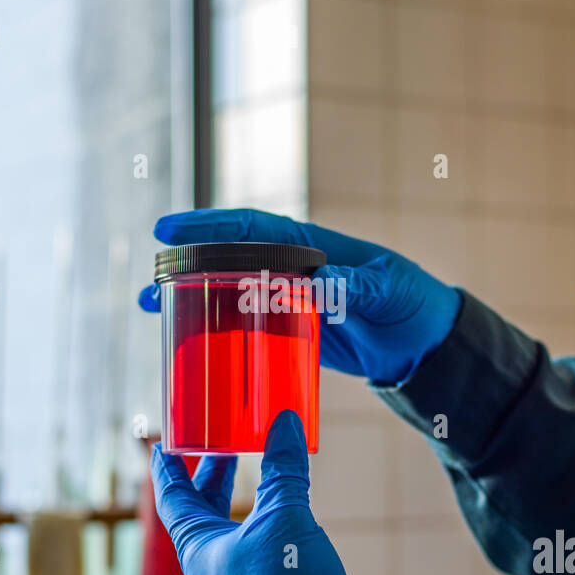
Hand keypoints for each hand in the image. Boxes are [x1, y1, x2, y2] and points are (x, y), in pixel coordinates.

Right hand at [139, 208, 460, 385]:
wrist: (425, 344)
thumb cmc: (411, 304)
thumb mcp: (386, 291)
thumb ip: (353, 286)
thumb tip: (317, 283)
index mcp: (312, 245)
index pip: (251, 228)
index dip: (209, 227)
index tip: (168, 232)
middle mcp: (293, 268)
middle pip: (228, 260)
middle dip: (185, 266)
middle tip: (149, 283)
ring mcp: (288, 300)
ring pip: (229, 294)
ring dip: (191, 300)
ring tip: (152, 310)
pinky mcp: (291, 333)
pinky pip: (246, 329)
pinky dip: (217, 334)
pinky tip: (190, 347)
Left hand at [150, 409, 381, 574]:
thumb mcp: (286, 518)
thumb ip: (284, 470)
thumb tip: (283, 423)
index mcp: (197, 549)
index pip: (172, 498)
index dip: (169, 467)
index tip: (163, 443)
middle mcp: (206, 571)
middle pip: (200, 514)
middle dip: (213, 478)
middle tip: (226, 446)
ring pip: (225, 536)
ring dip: (237, 502)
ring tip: (256, 476)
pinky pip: (246, 556)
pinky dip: (256, 528)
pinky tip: (279, 522)